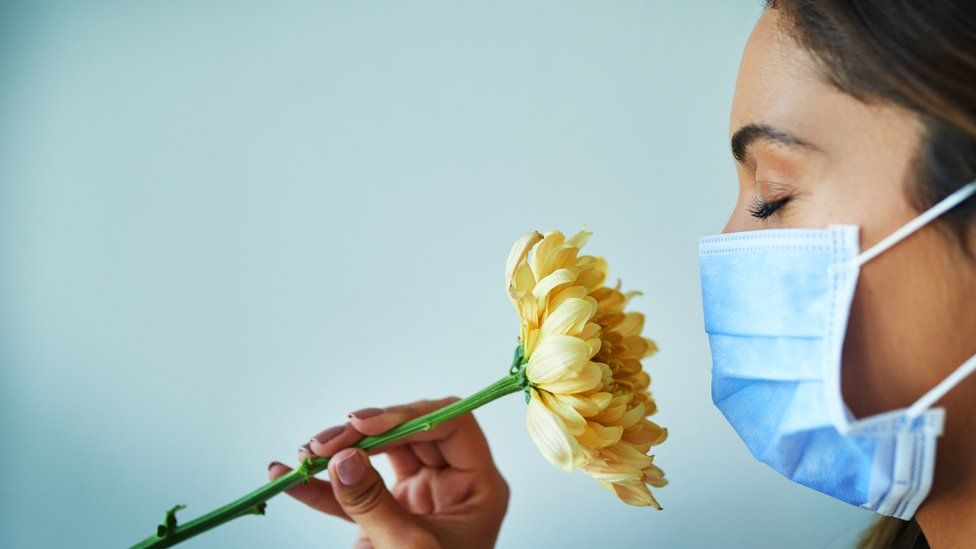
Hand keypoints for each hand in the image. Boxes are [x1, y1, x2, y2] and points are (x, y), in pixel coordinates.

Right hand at [268, 397, 508, 548]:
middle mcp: (451, 483)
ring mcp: (418, 497)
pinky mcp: (387, 516)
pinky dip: (321, 488)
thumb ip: (374, 503)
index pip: (451, 424)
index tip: (362, 424)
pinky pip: (353, 493)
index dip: (408, 416)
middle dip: (362, 433)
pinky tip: (287, 478)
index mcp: (478, 485)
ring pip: (378, 456)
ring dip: (338, 453)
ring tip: (302, 457)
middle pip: (410, 434)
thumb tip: (342, 457)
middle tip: (321, 444)